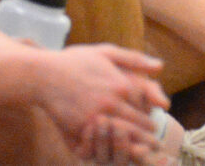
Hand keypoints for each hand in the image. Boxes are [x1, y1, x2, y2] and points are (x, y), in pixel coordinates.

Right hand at [39, 44, 166, 162]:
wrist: (44, 74)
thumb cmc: (76, 61)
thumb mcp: (106, 52)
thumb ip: (135, 59)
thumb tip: (161, 67)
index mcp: (122, 85)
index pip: (145, 107)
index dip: (150, 116)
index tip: (153, 123)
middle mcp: (112, 103)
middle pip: (137, 126)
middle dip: (148, 137)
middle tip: (155, 145)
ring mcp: (96, 117)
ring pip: (122, 138)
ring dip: (134, 146)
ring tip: (141, 153)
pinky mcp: (80, 129)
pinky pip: (100, 144)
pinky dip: (109, 148)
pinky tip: (113, 151)